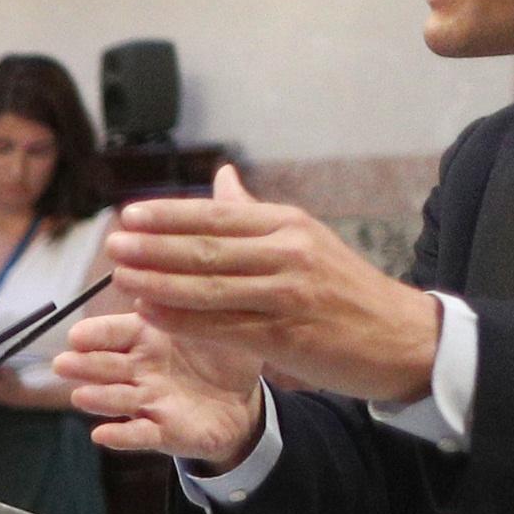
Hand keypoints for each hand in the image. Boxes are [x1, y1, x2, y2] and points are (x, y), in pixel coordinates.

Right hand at [55, 306, 269, 468]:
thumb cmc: (224, 355)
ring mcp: (148, 401)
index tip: (77, 336)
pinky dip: (120, 437)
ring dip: (98, 399)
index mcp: (148, 337)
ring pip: (118, 399)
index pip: (115, 332)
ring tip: (80, 397)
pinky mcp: (162, 432)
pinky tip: (102, 435)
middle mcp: (140, 370)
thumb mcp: (220, 324)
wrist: (243, 402)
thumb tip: (175, 275)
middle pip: (106, 367)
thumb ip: (196, 306)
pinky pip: (139, 435)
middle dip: (83, 366)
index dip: (95, 335)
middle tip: (62, 364)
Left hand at [96, 162, 438, 402]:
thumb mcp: (306, 240)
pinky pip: (221, 325)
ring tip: (121, 276)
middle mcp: (288, 252)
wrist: (400, 337)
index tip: (129, 215)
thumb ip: (254, 215)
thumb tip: (220, 176)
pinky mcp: (286, 334)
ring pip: (209, 285)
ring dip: (158, 281)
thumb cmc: (344, 290)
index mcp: (288, 225)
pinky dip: (182, 319)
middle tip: (114, 244)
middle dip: (154, 246)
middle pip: (206, 247)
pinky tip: (150, 313)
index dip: (168, 216)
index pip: (217, 215)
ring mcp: (287, 293)